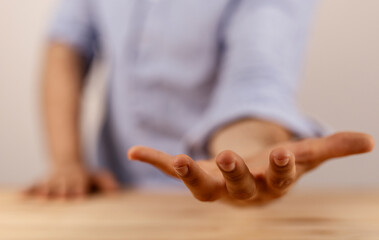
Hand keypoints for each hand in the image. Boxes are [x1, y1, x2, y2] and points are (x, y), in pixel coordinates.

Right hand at [24, 163, 119, 199]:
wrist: (68, 163)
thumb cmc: (85, 175)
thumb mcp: (98, 176)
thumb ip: (106, 182)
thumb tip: (116, 190)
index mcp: (79, 179)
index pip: (80, 184)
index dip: (80, 189)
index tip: (80, 195)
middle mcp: (65, 180)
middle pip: (64, 186)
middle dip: (63, 191)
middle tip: (61, 196)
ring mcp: (53, 180)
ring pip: (49, 185)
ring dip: (45, 191)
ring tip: (42, 197)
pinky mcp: (43, 182)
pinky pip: (34, 185)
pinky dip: (28, 190)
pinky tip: (21, 195)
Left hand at [128, 132, 374, 204]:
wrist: (250, 176)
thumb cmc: (277, 166)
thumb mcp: (305, 155)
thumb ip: (333, 147)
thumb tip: (371, 141)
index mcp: (270, 183)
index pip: (278, 177)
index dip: (280, 167)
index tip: (282, 153)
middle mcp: (241, 190)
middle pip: (238, 184)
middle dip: (235, 172)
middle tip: (230, 157)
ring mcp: (215, 184)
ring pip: (202, 184)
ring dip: (191, 173)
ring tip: (179, 159)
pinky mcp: (194, 174)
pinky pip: (173, 169)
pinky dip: (154, 159)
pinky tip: (134, 150)